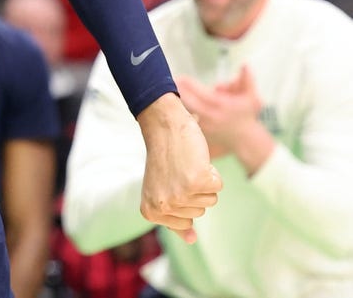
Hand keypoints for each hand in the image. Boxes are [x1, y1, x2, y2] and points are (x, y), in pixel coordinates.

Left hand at [137, 94, 221, 243]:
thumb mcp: (162, 192)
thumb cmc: (164, 160)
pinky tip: (195, 161)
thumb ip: (174, 218)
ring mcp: (179, 195)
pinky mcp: (196, 182)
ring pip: (210, 201)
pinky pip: (218, 186)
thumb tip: (190, 240)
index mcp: (150, 212)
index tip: (170, 185)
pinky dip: (211, 172)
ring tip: (185, 166)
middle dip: (194, 192)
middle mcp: (162, 206)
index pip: (186, 224)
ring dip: (202, 182)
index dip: (185, 202)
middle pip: (200, 213)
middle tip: (178, 172)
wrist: (164, 128)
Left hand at [178, 67, 262, 159]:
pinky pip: (185, 120)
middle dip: (179, 91)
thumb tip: (245, 64)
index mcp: (222, 105)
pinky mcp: (199, 132)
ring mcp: (204, 126)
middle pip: (189, 103)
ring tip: (167, 93)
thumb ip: (248, 80)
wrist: (245, 140)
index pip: (202, 93)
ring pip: (185, 112)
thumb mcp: (252, 98)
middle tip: (170, 82)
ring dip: (177, 102)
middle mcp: (211, 116)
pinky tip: (171, 106)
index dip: (190, 85)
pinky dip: (179, 112)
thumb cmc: (246, 115)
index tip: (181, 77)